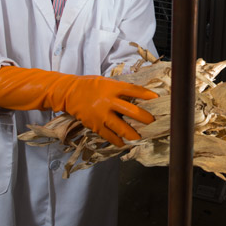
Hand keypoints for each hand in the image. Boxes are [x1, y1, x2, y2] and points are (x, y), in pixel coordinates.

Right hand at [0, 66, 156, 145]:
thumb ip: (120, 88)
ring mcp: (101, 114)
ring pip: (121, 127)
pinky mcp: (95, 125)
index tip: (157, 99)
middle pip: (131, 111)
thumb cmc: (89, 85)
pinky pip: (108, 135)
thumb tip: (138, 94)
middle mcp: (108, 101)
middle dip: (144, 118)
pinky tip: (124, 144)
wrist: (68, 93)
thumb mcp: (106, 81)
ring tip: (140, 137)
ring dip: (133, 134)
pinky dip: (117, 141)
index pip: (134, 91)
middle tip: (153, 122)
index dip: (147, 95)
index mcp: (112, 87)